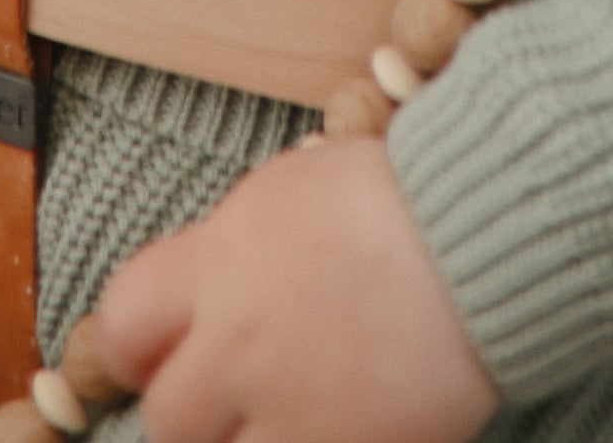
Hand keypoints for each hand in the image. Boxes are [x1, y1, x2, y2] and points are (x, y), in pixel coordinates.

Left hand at [96, 136, 496, 442]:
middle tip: (232, 400)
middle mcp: (239, 341)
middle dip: (194, 413)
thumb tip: (204, 302)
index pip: (124, 322)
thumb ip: (232, 253)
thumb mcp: (291, 192)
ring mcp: (291, 409)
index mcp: (221, 259)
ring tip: (285, 418)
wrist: (488, 238)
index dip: (141, 347)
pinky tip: (337, 424)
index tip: (162, 355)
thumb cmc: (402, 199)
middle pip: (168, 417)